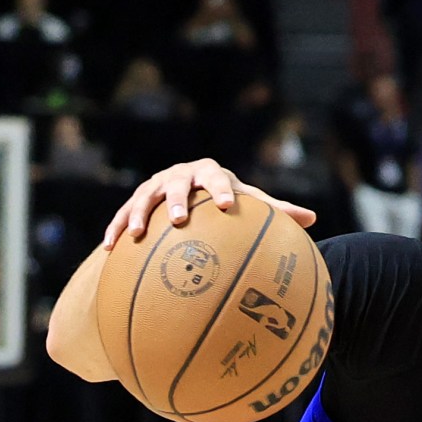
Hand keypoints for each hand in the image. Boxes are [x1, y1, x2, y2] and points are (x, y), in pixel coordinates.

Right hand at [103, 159, 318, 247]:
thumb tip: (312, 220)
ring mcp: (155, 186)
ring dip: (140, 214)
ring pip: (144, 197)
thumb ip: (275, 211)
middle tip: (180, 218)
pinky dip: (117, 229)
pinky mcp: (137, 201)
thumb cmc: (225, 202)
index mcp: (209, 173)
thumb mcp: (248, 204)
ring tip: (138, 234)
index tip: (226, 204)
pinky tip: (109, 248)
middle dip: (176, 198)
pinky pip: (123, 214)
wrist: (191, 194)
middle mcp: (179, 175)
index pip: (217, 177)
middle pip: (176, 183)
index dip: (221, 188)